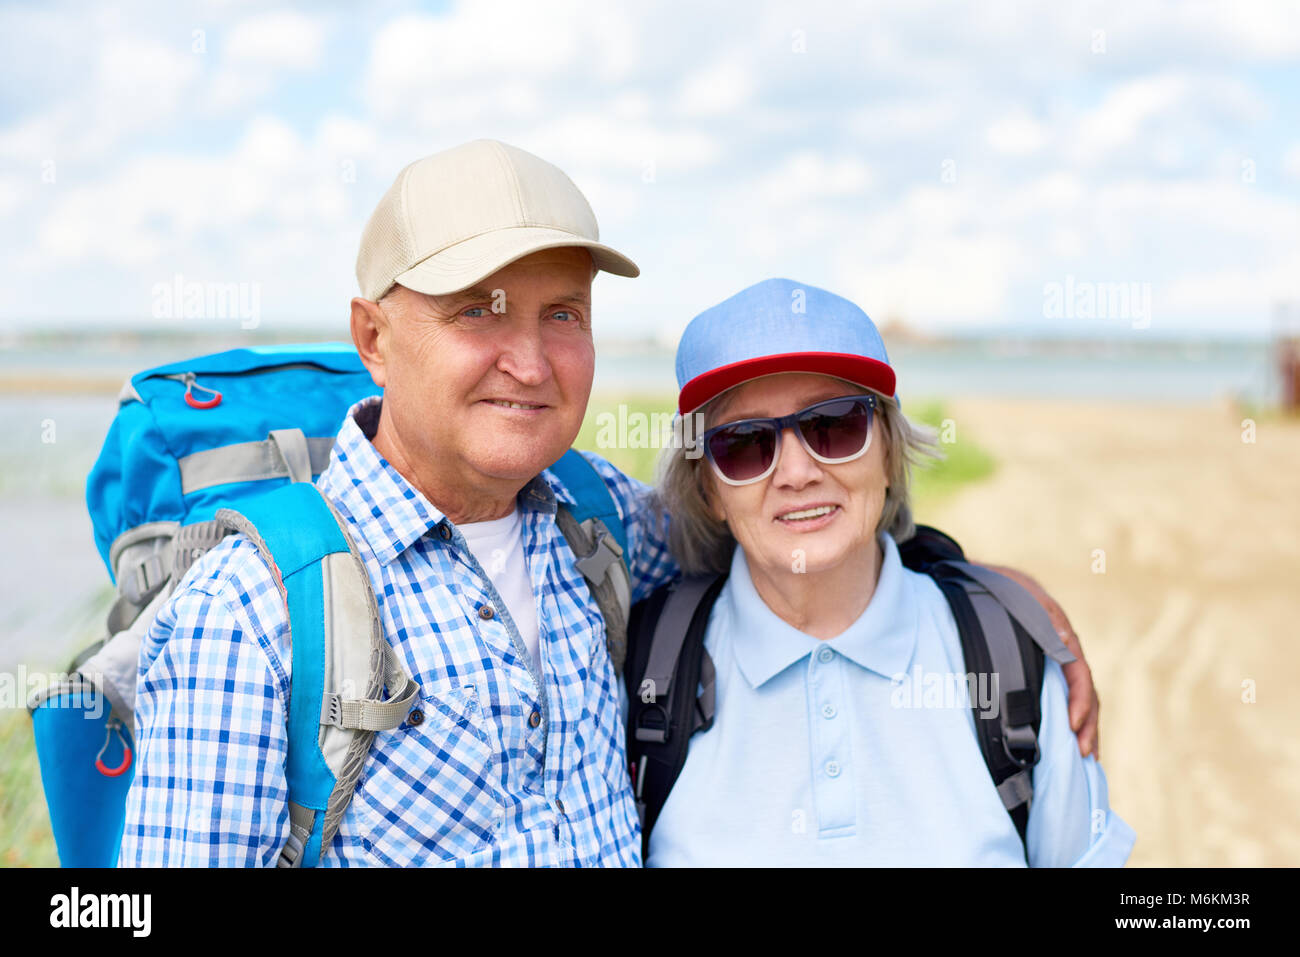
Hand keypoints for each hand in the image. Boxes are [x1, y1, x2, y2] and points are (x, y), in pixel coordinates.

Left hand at [979, 564, 1098, 758]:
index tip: (1071, 724)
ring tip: (1086, 756)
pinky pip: (1063, 697)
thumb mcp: (1023, 597)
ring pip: (1078, 699)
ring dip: (1084, 728)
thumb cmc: (1005, 590)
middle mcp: (1065, 653)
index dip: (1079, 700)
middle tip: (1084, 753)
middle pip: (1085, 693)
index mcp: (1063, 637)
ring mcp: (1056, 663)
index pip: (1079, 674)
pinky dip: (1071, 720)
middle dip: (1087, 724)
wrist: (988, 583)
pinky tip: (1070, 741)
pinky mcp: (1044, 670)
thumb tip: (1066, 640)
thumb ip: (1044, 617)